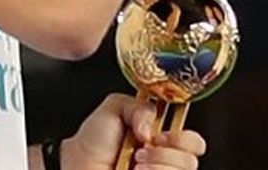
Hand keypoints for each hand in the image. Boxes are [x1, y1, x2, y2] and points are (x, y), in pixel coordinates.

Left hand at [59, 93, 207, 169]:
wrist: (75, 166)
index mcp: (161, 140)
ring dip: (160, 164)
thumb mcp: (115, 107)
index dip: (182, 137)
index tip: (158, 134)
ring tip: (136, 163)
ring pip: (184, 169)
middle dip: (171, 151)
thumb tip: (153, 125)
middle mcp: (163, 161)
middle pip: (192, 159)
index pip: (193, 142)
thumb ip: (140, 105)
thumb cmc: (91, 143)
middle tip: (146, 149)